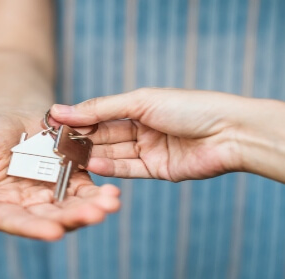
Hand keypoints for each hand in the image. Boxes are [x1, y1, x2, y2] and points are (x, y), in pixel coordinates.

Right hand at [0, 109, 120, 240]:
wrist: (8, 112)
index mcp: (1, 208)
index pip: (17, 222)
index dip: (35, 228)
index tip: (54, 232)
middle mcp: (28, 207)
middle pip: (52, 219)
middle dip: (74, 218)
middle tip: (95, 216)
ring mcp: (52, 194)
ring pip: (73, 207)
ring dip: (92, 208)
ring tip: (110, 205)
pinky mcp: (71, 178)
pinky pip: (86, 190)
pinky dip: (99, 193)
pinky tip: (112, 193)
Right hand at [49, 88, 246, 181]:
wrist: (229, 133)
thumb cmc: (190, 107)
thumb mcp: (141, 101)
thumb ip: (101, 108)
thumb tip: (64, 109)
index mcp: (140, 106)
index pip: (101, 113)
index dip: (79, 119)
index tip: (54, 123)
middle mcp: (143, 128)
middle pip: (105, 135)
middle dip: (82, 139)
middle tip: (56, 144)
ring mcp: (150, 150)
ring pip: (114, 153)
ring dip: (92, 155)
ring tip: (70, 157)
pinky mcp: (158, 170)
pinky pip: (129, 169)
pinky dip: (111, 168)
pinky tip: (93, 164)